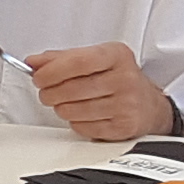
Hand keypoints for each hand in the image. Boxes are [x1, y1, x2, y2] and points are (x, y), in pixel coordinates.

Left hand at [26, 42, 166, 142]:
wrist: (149, 105)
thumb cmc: (118, 78)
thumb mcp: (95, 58)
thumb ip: (62, 58)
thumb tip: (33, 62)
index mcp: (116, 55)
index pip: (77, 62)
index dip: (51, 72)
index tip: (38, 77)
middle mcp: (125, 78)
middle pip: (72, 89)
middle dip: (50, 93)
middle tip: (47, 92)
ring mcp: (126, 104)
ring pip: (73, 111)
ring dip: (61, 108)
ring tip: (67, 103)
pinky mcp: (123, 126)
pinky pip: (83, 128)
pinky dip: (75, 122)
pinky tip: (82, 114)